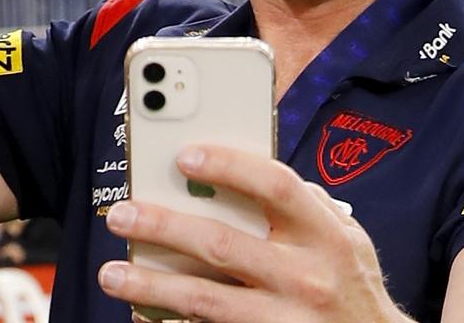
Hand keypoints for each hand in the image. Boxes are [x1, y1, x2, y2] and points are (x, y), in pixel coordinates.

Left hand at [98, 146, 410, 322]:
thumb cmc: (351, 287)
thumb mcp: (345, 240)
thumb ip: (304, 205)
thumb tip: (245, 169)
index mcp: (326, 235)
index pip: (275, 187)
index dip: (228, 166)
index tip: (182, 155)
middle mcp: (307, 277)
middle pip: (223, 244)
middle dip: (164, 227)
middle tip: (122, 215)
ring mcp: (286, 319)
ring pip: (205, 299)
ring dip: (151, 285)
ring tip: (112, 273)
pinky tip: (141, 314)